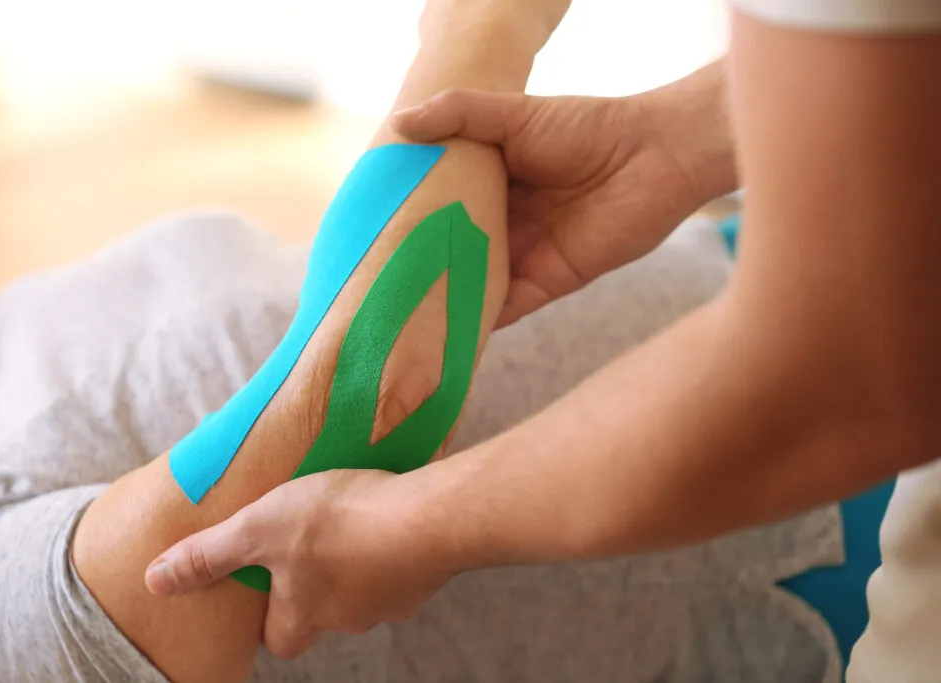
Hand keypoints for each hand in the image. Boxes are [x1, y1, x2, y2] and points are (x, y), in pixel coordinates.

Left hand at [145, 469, 454, 658]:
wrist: (426, 519)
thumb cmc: (339, 522)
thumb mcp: (258, 528)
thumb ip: (210, 554)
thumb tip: (155, 581)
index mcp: (304, 615)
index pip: (279, 637)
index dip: (269, 612)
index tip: (265, 579)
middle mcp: (348, 619)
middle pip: (322, 613)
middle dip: (314, 583)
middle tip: (307, 540)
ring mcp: (391, 601)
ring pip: (362, 589)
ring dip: (355, 561)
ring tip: (350, 518)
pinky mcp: (424, 576)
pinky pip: (399, 567)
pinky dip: (390, 546)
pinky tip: (388, 516)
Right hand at [391, 62, 735, 326]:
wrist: (655, 156)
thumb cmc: (586, 127)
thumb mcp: (513, 114)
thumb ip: (459, 115)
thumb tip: (399, 122)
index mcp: (487, 185)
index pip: (435, 209)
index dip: (403, 224)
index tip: (363, 239)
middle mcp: (500, 225)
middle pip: (447, 254)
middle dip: (415, 272)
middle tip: (366, 290)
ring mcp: (520, 256)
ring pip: (468, 287)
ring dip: (438, 306)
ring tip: (390, 325)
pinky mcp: (545, 284)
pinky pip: (501, 311)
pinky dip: (473, 327)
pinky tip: (438, 342)